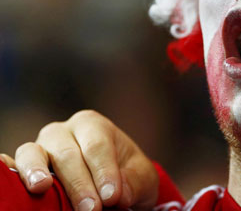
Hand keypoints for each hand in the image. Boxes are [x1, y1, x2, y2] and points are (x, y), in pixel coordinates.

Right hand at [4, 110, 158, 210]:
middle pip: (68, 153)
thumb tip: (118, 195)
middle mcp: (63, 131)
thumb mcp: (140, 178)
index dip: (104, 171)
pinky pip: (12, 164)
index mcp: (93, 125)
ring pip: (34, 153)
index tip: (112, 197)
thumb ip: (133, 183)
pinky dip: (11, 170)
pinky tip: (12, 182)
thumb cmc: (127, 176)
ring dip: (37, 171)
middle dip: (79, 183)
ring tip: (43, 187)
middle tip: (92, 209)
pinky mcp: (24, 165)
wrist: (110, 184)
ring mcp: (41, 148)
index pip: (97, 146)